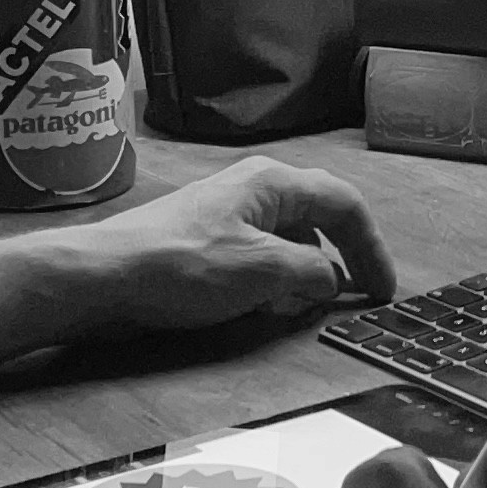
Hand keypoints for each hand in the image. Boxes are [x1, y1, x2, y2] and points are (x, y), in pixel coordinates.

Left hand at [60, 157, 396, 337]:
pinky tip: (264, 304)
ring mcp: (226, 212)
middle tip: (360, 294)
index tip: (383, 289)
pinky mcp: (205, 239)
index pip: (345, 205)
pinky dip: (274, 279)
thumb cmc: (181, 264)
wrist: (103, 276)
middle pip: (318, 217)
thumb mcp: (263, 270)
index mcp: (273, 183)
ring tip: (310, 303)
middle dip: (342, 257)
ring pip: (288, 238)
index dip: (372, 248)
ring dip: (306, 271)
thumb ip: (310, 272)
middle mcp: (253, 188)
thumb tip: (330, 279)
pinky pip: (258, 254)